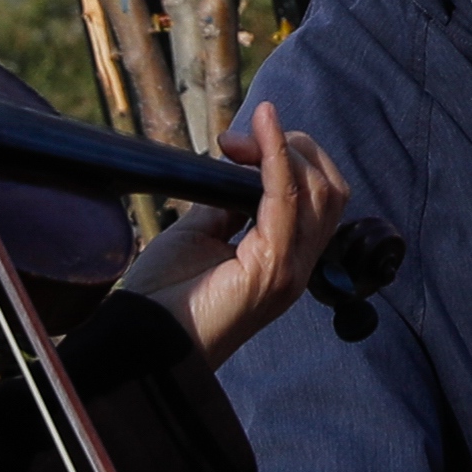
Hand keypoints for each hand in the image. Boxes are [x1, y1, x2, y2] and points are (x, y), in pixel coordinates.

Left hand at [117, 102, 350, 367]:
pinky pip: (286, 199)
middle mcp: (297, 266)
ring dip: (284, 151)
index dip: (289, 158)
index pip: (318, 199)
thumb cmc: (164, 296)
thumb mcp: (200, 234)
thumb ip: (227, 204)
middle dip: (296, 149)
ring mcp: (289, 269)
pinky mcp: (271, 268)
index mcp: (284, 261)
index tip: (238, 143)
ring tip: (245, 138)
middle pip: (329, 191)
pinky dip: (276, 158)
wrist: (143, 339)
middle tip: (242, 141)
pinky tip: (262, 133)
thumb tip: (238, 168)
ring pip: (318, 192)